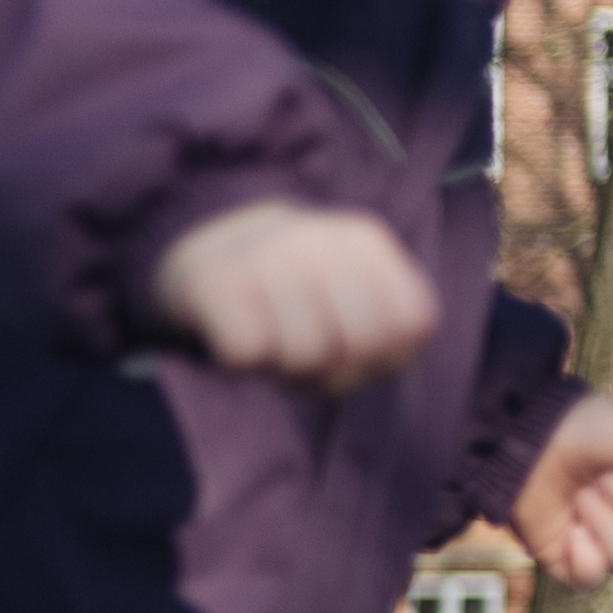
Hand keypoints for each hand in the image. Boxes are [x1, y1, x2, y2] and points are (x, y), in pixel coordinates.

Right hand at [150, 201, 438, 391]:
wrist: (201, 246)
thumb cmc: (289, 290)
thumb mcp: (349, 292)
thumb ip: (387, 327)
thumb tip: (384, 358)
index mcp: (364, 240)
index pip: (411, 322)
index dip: (387, 356)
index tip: (354, 351)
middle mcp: (318, 240)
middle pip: (360, 345)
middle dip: (336, 372)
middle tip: (308, 360)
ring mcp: (264, 256)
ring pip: (303, 354)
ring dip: (284, 371)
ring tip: (272, 350)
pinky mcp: (214, 281)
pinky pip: (248, 353)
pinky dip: (243, 363)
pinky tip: (240, 342)